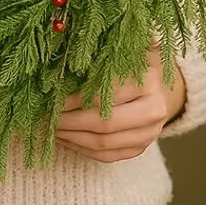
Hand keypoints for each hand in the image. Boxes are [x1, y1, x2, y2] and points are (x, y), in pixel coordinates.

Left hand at [55, 39, 184, 162]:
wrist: (159, 83)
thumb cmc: (132, 59)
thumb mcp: (121, 48)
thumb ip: (99, 50)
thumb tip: (62, 56)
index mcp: (149, 79)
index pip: (105, 93)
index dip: (74, 98)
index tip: (52, 97)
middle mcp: (154, 109)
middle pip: (104, 123)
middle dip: (69, 122)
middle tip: (47, 116)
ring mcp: (150, 133)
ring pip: (103, 144)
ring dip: (72, 137)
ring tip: (51, 128)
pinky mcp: (141, 148)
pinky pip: (107, 156)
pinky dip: (82, 149)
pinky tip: (65, 138)